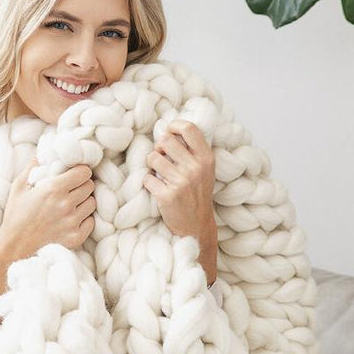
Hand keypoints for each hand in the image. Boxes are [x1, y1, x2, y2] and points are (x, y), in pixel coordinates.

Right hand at [0, 157, 95, 257]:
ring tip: (71, 205)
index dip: (80, 171)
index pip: (84, 172)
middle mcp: (66, 204)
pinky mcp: (76, 237)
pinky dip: (84, 219)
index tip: (74, 174)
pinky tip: (71, 219)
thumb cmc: (15, 216)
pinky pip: (91, 221)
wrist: (14, 248)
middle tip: (72, 189)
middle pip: (90, 186)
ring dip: (84, 201)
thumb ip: (32, 168)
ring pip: (92, 203)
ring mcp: (72, 222)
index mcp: (54, 189)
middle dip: (82, 185)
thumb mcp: (18, 188)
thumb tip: (41, 154)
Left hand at [143, 119, 217, 282]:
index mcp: (206, 158)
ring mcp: (181, 182)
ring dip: (151, 165)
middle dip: (158, 148)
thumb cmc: (197, 193)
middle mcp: (196, 168)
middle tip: (162, 158)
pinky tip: (157, 188)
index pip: (188, 128)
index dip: (174, 126)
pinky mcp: (167, 196)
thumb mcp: (204, 169)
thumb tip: (168, 129)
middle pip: (165, 141)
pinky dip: (148, 182)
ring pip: (152, 158)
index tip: (169, 133)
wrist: (196, 226)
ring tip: (159, 173)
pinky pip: (146, 178)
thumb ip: (191, 150)